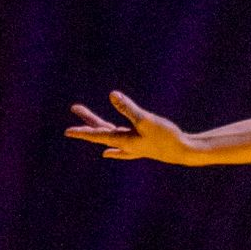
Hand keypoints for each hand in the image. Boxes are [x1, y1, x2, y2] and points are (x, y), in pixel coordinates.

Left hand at [66, 93, 197, 162]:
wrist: (183, 152)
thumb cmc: (166, 136)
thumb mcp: (146, 120)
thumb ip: (128, 108)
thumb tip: (112, 96)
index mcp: (123, 139)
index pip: (98, 134)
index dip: (82, 131)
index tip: (67, 132)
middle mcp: (125, 143)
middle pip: (101, 131)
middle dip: (88, 120)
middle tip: (76, 107)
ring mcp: (133, 145)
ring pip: (110, 137)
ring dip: (98, 129)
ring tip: (84, 127)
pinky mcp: (142, 145)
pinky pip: (121, 148)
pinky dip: (113, 149)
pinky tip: (108, 154)